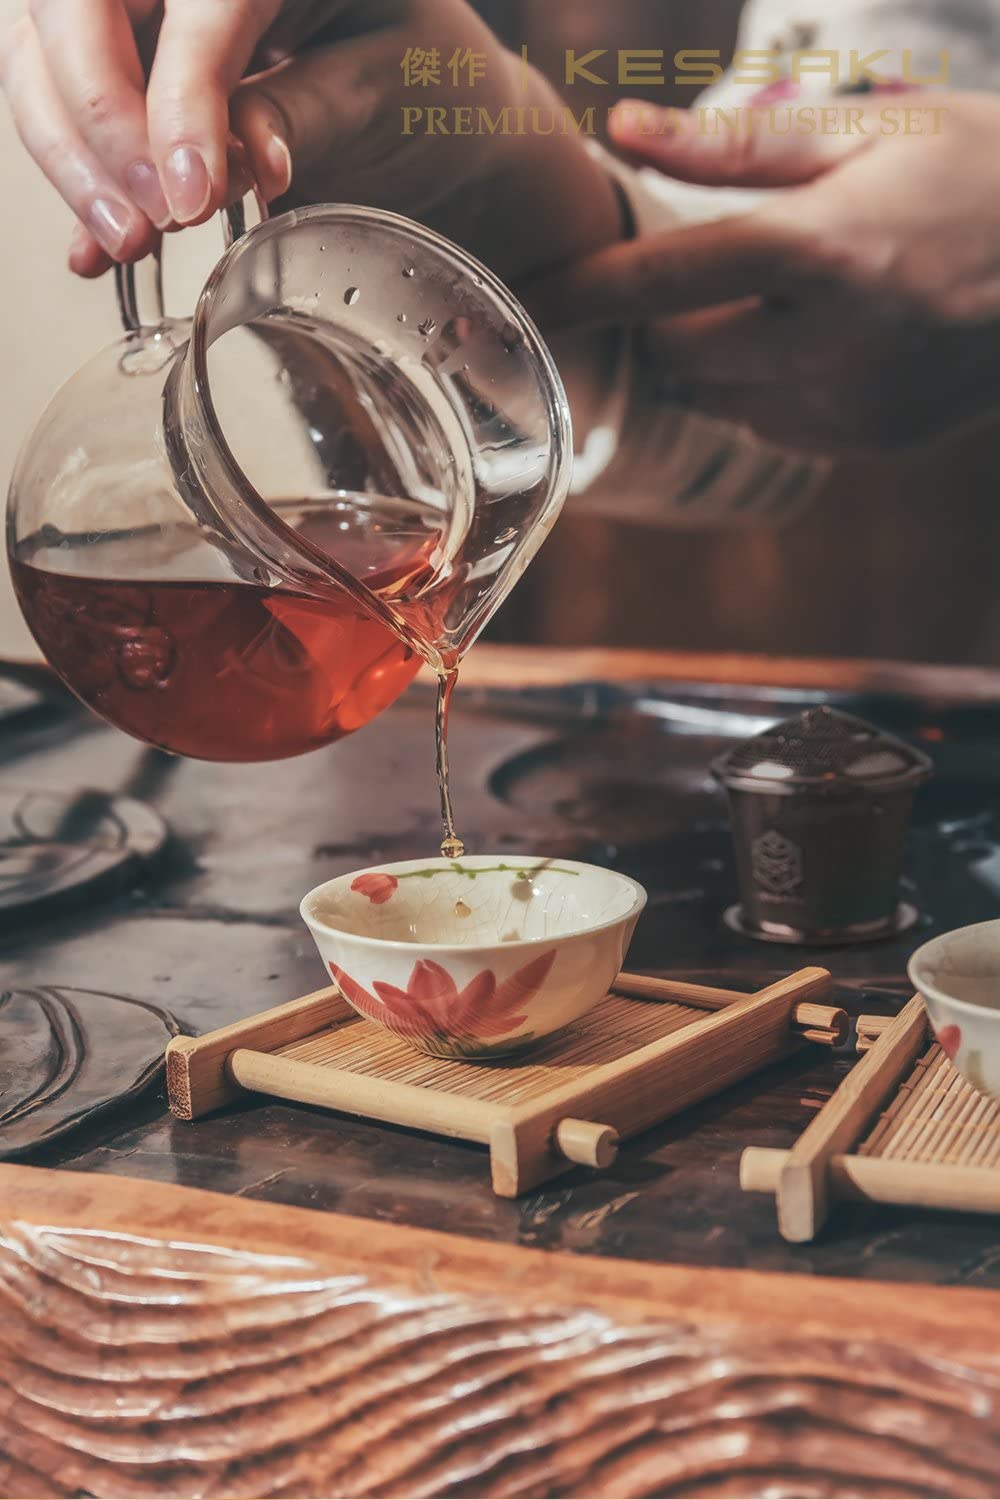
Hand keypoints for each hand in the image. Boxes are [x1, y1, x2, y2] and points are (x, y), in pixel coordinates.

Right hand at [0, 0, 620, 284]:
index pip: (199, 1)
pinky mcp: (130, 57)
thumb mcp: (391, 89)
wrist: (440, 110)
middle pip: (84, 7)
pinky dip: (72, 174)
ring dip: (72, 153)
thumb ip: (306, 111)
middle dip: (102, 121)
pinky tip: (88, 244)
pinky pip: (63, 99)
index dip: (180, 95)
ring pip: (50, 51)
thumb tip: (231, 159)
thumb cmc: (433, 83)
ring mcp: (153, 4)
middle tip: (148, 222)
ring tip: (124, 242)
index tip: (187, 195)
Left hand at [535, 92, 999, 450]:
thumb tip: (623, 131)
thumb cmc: (977, 172)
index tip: (522, 299)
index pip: (663, 278)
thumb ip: (735, 146)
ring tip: (779, 299)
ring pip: (717, 398)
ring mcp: (852, 405)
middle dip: (669, 314)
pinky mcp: (866, 443)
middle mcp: (832, 342)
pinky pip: (770, 428)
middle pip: (679, 351)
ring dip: (714, 356)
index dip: (582, 290)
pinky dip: (766, 390)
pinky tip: (823, 342)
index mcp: (825, 249)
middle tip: (710, 266)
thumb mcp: (867, 131)